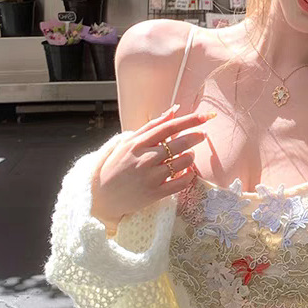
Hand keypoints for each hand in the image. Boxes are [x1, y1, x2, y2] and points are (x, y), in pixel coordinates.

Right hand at [90, 104, 213, 226]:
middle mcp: (145, 158)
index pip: (169, 127)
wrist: (101, 196)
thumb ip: (151, 126)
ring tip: (189, 155)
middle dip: (196, 136)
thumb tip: (174, 111)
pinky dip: (189, 176)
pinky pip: (181, 183)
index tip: (205, 116)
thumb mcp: (128, 142)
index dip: (190, 120)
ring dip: (191, 157)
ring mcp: (151, 177)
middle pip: (180, 143)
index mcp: (137, 143)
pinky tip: (188, 172)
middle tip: (202, 135)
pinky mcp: (155, 193)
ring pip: (183, 162)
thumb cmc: (115, 166)